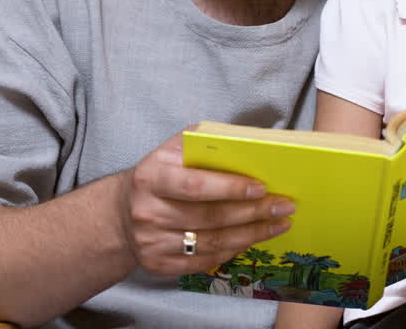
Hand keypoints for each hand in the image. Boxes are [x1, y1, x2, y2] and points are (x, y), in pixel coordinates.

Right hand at [117, 129, 294, 275]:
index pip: (196, 185)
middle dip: (252, 212)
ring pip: (211, 242)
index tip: (262, 187)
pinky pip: (205, 261)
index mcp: (151, 177)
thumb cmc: (160, 175)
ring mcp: (152, 242)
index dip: (230, 188)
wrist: (123, 213)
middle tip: (283, 206)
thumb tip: (247, 141)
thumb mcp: (172, 150)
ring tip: (278, 224)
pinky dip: (233, 250)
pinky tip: (253, 239)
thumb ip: (202, 142)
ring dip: (251, 234)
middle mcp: (148, 212)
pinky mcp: (159, 264)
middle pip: (209, 217)